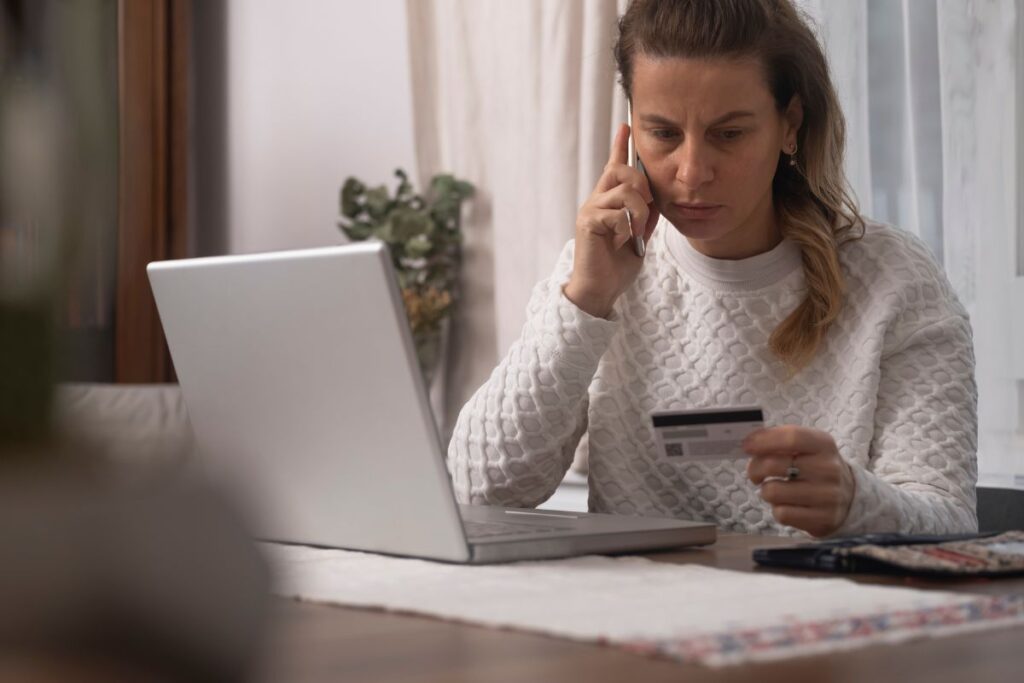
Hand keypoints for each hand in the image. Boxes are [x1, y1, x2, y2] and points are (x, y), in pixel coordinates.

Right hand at [563, 123, 659, 317]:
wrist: (600, 289)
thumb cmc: (616, 266)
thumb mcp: (639, 236)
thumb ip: (646, 215)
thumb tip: (656, 198)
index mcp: (608, 202)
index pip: (613, 167)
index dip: (620, 146)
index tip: (626, 125)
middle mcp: (596, 200)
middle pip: (621, 169)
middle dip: (641, 183)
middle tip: (647, 206)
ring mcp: (590, 210)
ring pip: (624, 191)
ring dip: (639, 211)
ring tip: (636, 231)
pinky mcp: (588, 222)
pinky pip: (617, 212)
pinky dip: (628, 225)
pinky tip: (624, 239)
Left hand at [743, 426, 855, 537]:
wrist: (850, 498)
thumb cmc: (816, 467)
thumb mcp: (807, 447)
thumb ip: (780, 440)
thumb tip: (749, 442)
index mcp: (824, 445)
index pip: (792, 437)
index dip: (764, 440)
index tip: (746, 446)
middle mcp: (828, 469)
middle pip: (773, 465)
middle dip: (755, 469)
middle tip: (755, 473)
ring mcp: (827, 496)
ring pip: (773, 492)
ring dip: (766, 491)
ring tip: (776, 489)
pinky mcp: (822, 519)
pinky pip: (782, 514)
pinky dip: (778, 510)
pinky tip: (787, 505)